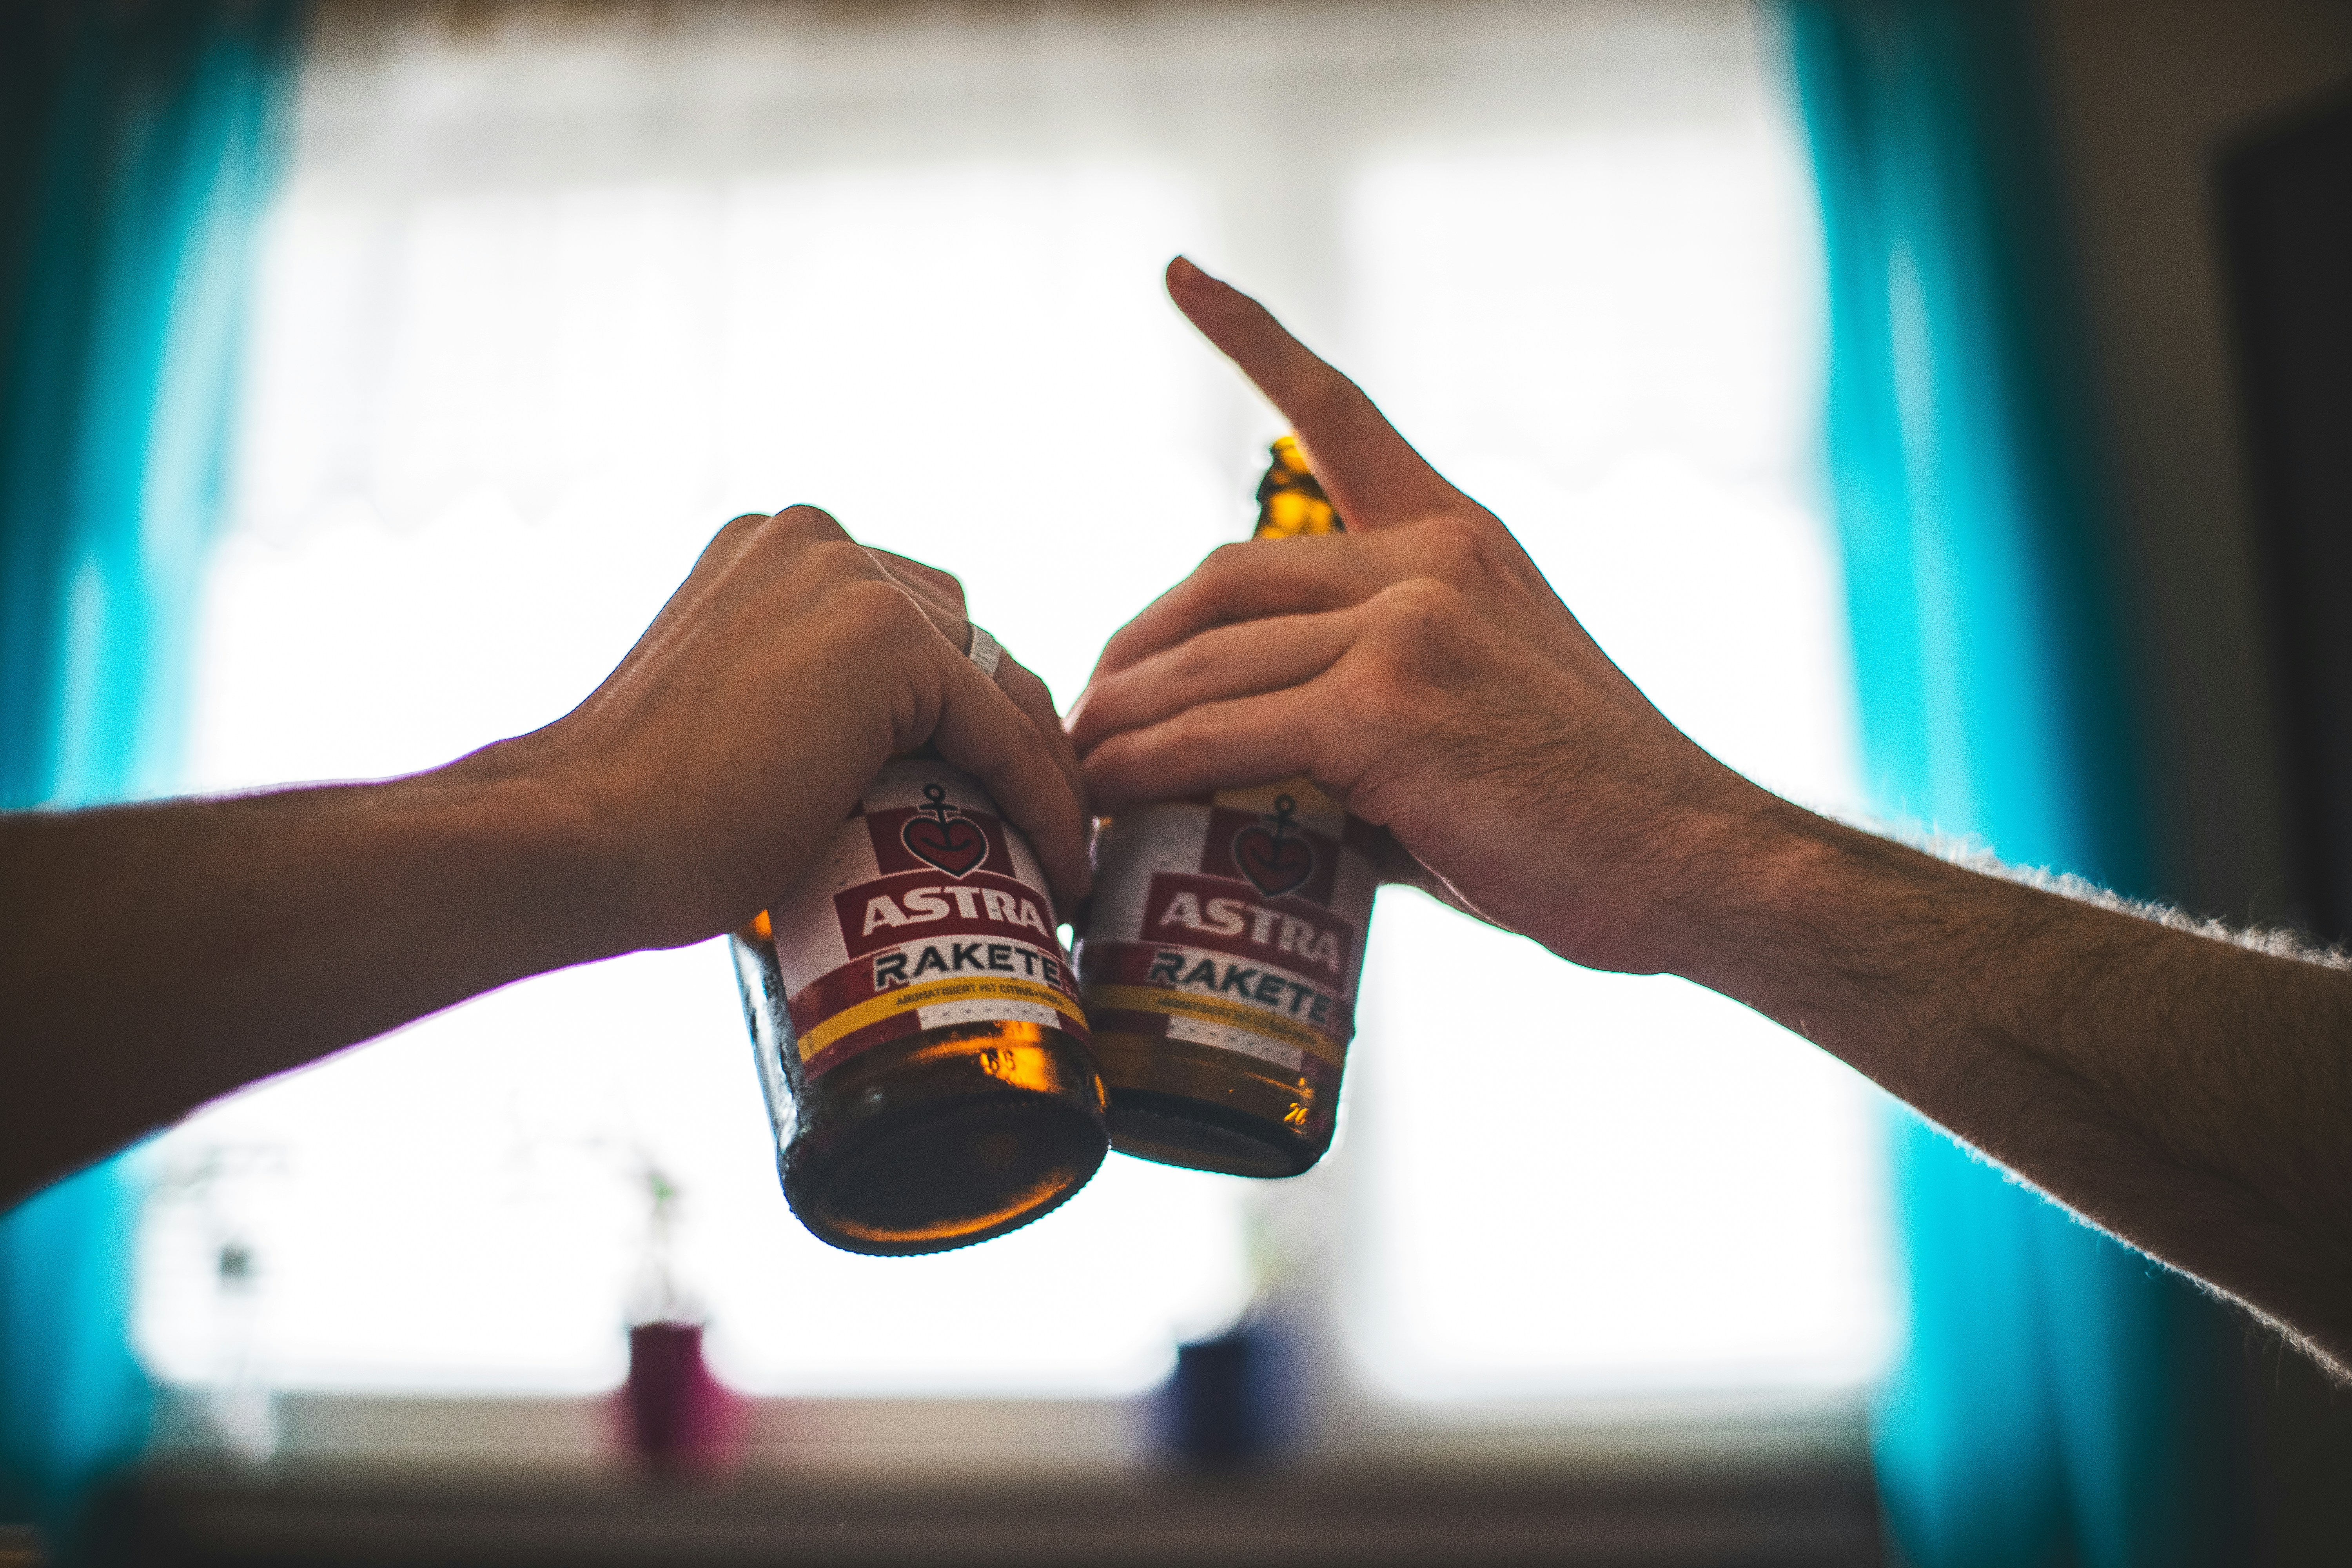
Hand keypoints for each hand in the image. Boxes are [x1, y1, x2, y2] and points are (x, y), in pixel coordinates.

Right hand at [478, 506, 1089, 950]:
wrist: (585, 838)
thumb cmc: (643, 821)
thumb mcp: (738, 725)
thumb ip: (808, 705)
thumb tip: (880, 770)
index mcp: (775, 550)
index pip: (918, 628)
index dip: (969, 718)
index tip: (997, 805)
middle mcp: (817, 541)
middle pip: (971, 644)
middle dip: (1014, 739)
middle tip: (1039, 838)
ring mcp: (854, 579)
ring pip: (1000, 684)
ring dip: (1042, 774)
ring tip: (1056, 863)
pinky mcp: (889, 640)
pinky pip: (1005, 731)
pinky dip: (1045, 802)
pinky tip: (1060, 869)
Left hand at [1070, 259, 1782, 975]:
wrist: (1688, 864)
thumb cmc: (1583, 817)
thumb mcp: (1477, 715)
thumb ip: (1370, 702)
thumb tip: (1253, 763)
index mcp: (1458, 539)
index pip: (1341, 413)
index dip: (1252, 338)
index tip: (1182, 275)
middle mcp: (1430, 558)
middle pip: (1224, 577)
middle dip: (1139, 645)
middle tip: (1089, 710)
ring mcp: (1407, 624)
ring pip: (1208, 659)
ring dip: (1124, 716)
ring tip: (1076, 766)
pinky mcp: (1384, 707)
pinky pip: (1218, 732)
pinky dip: (1147, 766)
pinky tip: (1105, 796)